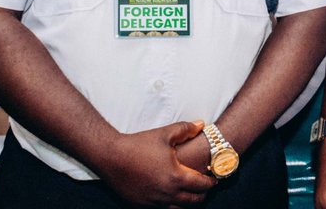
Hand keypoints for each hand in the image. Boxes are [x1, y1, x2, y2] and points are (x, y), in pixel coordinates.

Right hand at [90, 120, 217, 206]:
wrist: (111, 157)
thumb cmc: (139, 145)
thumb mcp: (165, 133)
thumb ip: (186, 129)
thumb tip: (202, 125)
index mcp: (176, 177)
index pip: (201, 185)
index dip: (211, 182)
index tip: (215, 178)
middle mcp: (167, 193)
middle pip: (193, 201)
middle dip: (202, 195)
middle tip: (206, 188)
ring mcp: (154, 202)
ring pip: (179, 208)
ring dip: (188, 202)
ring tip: (191, 193)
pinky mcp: (142, 205)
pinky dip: (172, 205)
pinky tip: (172, 195)